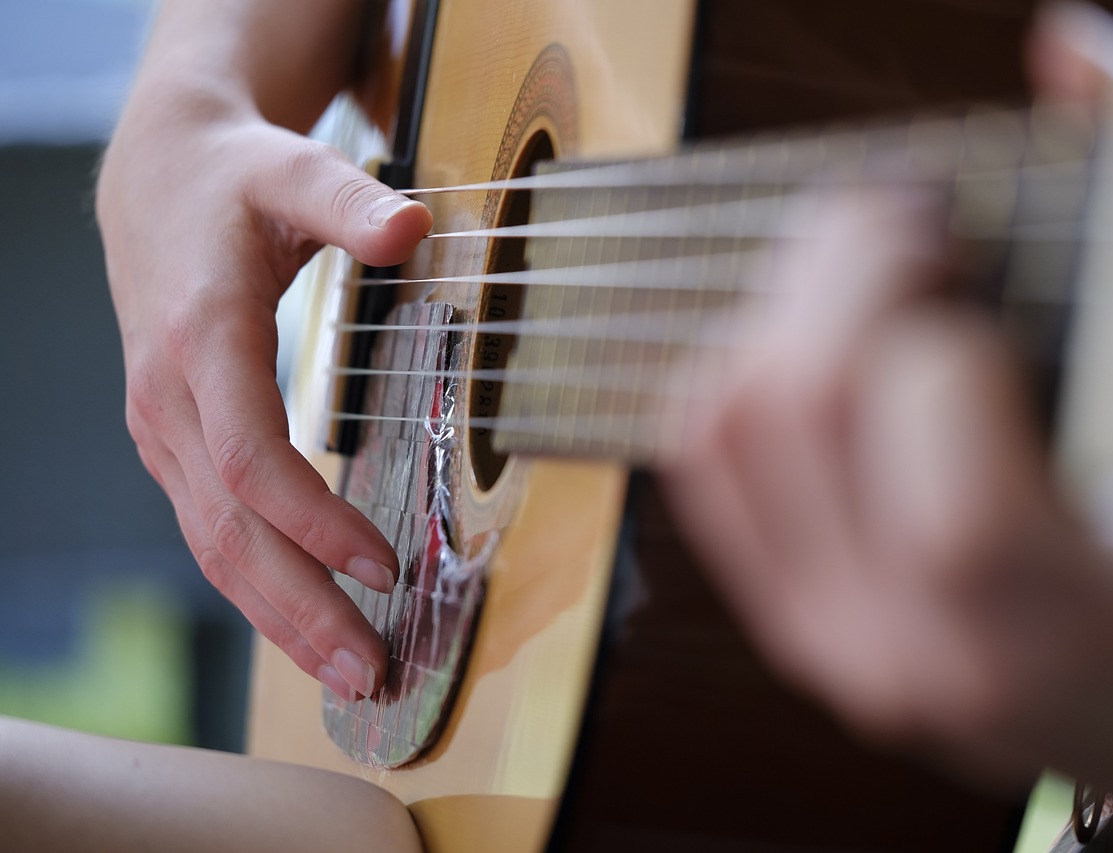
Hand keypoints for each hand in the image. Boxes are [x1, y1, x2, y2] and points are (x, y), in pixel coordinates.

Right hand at [97, 3, 431, 700]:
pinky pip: (216, 530)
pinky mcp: (178, 443)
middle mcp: (169, 400)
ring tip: (350, 669)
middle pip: (230, 530)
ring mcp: (165, 430)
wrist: (158, 180)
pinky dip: (263, 583)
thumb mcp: (293, 170)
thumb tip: (414, 226)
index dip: (313, 521)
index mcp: (199, 341)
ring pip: (215, 545)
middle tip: (371, 669)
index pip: (250, 458)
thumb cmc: (231, 179)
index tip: (383, 566)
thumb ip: (352, 204)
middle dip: (300, 607)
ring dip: (281, 616)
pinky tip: (309, 618)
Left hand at [664, 5, 1112, 845]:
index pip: (946, 491)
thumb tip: (1067, 51)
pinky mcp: (781, 616)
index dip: (941, 344)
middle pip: (796, 414)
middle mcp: (912, 648)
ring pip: (722, 428)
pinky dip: (739, 369)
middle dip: (841, 266)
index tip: (975, 265)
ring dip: (780, 306)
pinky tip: (812, 341)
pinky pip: (701, 467)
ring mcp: (827, 639)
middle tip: (912, 224)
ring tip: (865, 277)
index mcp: (1057, 627)